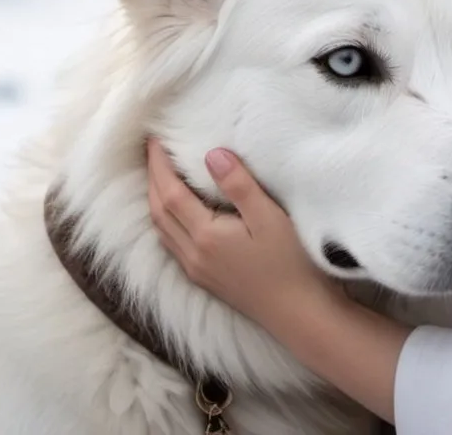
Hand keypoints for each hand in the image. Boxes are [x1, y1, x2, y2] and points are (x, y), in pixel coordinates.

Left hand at [146, 138, 342, 332]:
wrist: (299, 314)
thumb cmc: (291, 263)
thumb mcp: (269, 218)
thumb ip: (239, 185)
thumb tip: (212, 154)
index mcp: (206, 236)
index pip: (170, 194)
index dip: (158, 165)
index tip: (154, 138)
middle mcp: (193, 255)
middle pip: (159, 212)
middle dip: (152, 179)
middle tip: (152, 150)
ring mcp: (198, 270)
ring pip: (162, 230)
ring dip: (156, 200)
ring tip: (160, 175)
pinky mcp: (206, 279)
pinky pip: (172, 244)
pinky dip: (166, 221)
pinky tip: (177, 213)